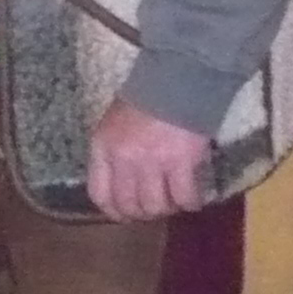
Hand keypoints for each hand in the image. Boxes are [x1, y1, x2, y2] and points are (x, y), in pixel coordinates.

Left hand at [86, 98, 212, 221]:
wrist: (178, 79)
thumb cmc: (145, 98)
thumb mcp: (114, 123)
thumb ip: (113, 153)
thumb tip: (122, 184)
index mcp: (103, 147)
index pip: (100, 194)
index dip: (114, 211)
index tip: (126, 214)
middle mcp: (124, 159)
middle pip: (129, 205)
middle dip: (143, 213)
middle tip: (155, 208)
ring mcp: (153, 162)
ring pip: (156, 206)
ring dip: (166, 209)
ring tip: (173, 203)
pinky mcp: (182, 162)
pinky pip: (184, 197)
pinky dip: (190, 203)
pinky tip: (193, 199)